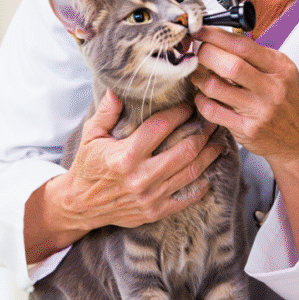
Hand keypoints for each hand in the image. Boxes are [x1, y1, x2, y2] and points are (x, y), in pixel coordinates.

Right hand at [49, 90, 223, 231]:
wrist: (80, 205)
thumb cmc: (87, 166)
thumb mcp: (91, 135)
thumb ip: (107, 111)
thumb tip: (119, 88)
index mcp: (125, 156)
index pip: (160, 128)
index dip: (179, 113)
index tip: (190, 104)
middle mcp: (140, 177)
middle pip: (185, 150)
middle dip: (203, 132)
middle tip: (212, 120)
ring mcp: (150, 196)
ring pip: (191, 172)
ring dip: (209, 155)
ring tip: (218, 141)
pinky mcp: (155, 211)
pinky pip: (187, 198)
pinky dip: (201, 185)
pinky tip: (209, 172)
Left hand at [191, 27, 298, 255]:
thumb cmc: (290, 104)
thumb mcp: (284, 73)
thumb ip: (257, 57)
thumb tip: (222, 38)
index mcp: (280, 68)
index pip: (243, 45)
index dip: (215, 36)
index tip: (200, 31)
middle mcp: (272, 88)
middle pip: (229, 65)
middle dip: (204, 55)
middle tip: (196, 53)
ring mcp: (260, 111)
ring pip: (215, 87)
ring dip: (198, 78)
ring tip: (198, 74)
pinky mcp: (248, 130)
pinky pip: (212, 111)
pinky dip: (201, 100)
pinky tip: (204, 96)